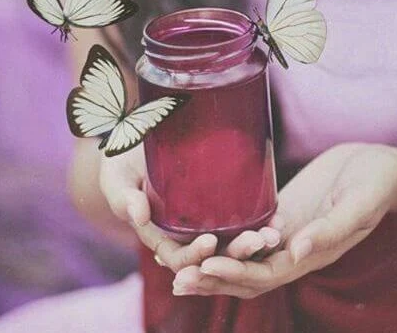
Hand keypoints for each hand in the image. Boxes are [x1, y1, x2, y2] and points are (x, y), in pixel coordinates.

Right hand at [99, 146, 280, 272]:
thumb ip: (124, 196)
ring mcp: (207, 219)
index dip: (195, 256)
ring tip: (274, 232)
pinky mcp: (223, 202)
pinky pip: (245, 218)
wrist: (142, 137)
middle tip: (258, 240)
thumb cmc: (123, 163)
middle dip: (237, 252)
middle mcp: (187, 233)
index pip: (180, 259)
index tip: (211, 241)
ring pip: (234, 239)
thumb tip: (137, 215)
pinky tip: (279, 215)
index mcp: (161, 237)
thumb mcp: (117, 177)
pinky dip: (262, 220)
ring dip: (255, 241)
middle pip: (215, 254)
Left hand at [172, 144, 396, 297]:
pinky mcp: (278, 212)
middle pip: (247, 275)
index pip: (267, 275)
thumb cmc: (375, 183)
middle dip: (213, 278)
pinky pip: (246, 231)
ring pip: (242, 256)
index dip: (236, 274)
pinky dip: (223, 237)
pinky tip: (197, 231)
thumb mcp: (358, 205)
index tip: (207, 265)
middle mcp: (294, 249)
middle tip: (177, 277)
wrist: (376, 165)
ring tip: (175, 263)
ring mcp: (285, 231)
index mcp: (312, 253)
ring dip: (211, 262)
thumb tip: (295, 251)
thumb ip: (330, 229)